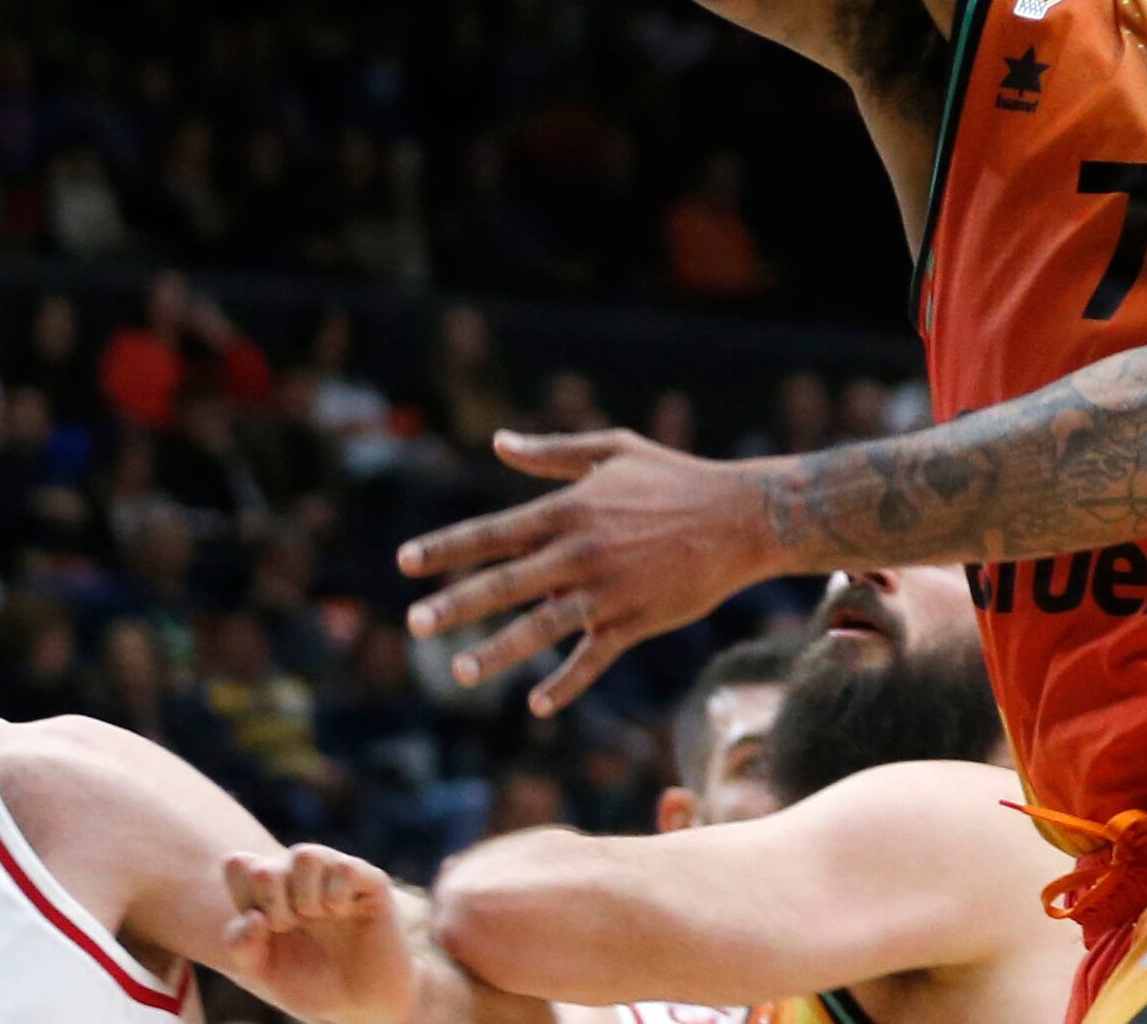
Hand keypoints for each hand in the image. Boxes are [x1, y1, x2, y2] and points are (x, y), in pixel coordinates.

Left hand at [219, 844, 423, 1023]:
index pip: (239, 865)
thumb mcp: (264, 972)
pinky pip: (346, 868)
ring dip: (302, 896)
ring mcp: (336, 876)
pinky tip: (343, 913)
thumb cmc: (313, 985)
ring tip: (316, 917)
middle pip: (266, 864)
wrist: (361, 1004)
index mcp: (271, 891)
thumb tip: (254, 916)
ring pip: (305, 855)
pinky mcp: (371, 883)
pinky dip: (336, 896)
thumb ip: (242, 945)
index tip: (261, 928)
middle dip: (270, 902)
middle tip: (287, 927)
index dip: (241, 895)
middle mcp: (301, 877)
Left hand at [398, 430, 775, 716]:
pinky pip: (593, 659)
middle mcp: (580, 552)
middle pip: (505, 583)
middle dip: (455, 604)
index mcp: (570, 509)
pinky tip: (538, 704)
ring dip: (497, 650)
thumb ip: (553, 450)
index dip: (448, 547)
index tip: (406, 562)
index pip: (495, 532)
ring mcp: (607, 591)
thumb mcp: (613, 450)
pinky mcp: (635, 621)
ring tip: (457, 670)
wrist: (740, 517)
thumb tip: (499, 442)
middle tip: (414, 623)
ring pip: (541, 627)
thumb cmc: (675, 477)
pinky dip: (566, 683)